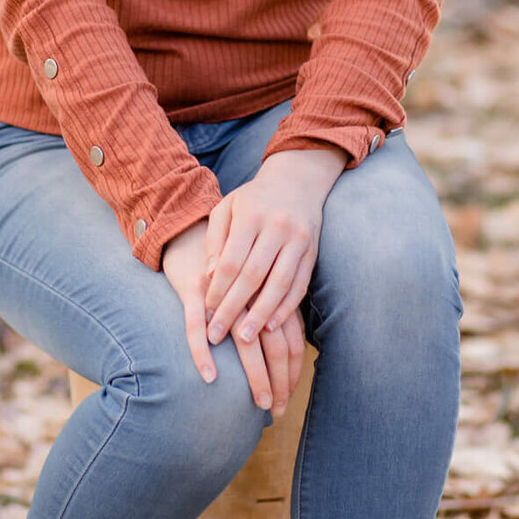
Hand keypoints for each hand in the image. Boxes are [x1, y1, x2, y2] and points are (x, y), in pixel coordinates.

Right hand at [159, 214, 307, 417]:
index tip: (288, 398)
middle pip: (276, 346)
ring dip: (254, 376)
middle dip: (279, 382)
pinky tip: (210, 377)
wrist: (192, 227)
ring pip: (244, 342)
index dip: (292, 372)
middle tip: (277, 411)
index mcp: (271, 292)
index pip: (293, 340)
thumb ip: (271, 308)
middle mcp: (253, 294)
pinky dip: (204, 354)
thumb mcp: (254, 282)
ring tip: (259, 404)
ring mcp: (224, 293)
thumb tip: (290, 349)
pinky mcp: (194, 290)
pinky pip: (197, 327)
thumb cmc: (226, 263)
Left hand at [203, 146, 347, 411]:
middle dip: (234, 308)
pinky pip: (300, 285)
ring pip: (279, 284)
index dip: (218, 290)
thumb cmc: (252, 200)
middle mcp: (277, 227)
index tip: (205, 313)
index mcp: (251, 216)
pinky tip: (272, 326)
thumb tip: (207, 278)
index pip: (231, 261)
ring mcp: (299, 240)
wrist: (297, 181)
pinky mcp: (313, 252)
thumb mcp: (227, 210)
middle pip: (253, 276)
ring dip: (262, 314)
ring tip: (245, 338)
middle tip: (217, 335)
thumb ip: (215, 241)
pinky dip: (286, 307)